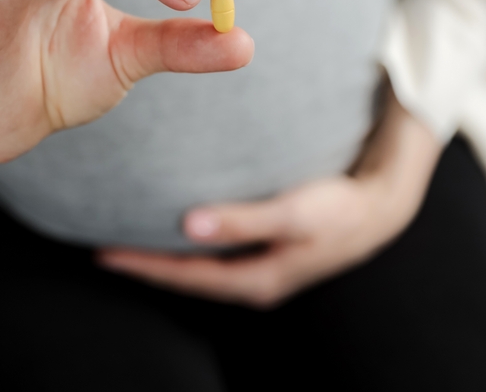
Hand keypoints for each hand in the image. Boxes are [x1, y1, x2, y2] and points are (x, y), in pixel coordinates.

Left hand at [99, 91, 440, 307]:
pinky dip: (193, 241)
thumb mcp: (293, 214)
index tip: (105, 254)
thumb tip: (187, 226)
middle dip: (148, 264)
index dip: (144, 267)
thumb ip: (242, 219)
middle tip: (104, 248)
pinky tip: (180, 223)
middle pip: (188, 276)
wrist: (380, 205)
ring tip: (131, 236)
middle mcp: (255, 279)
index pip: (186, 277)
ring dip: (168, 254)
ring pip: (201, 265)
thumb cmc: (339, 208)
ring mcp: (262, 266)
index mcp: (257, 279)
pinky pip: (217, 250)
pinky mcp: (268, 249)